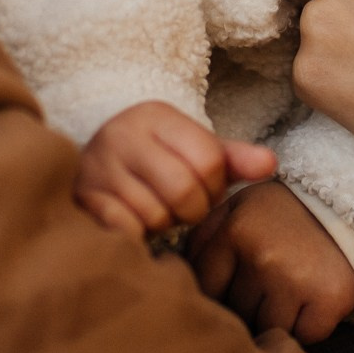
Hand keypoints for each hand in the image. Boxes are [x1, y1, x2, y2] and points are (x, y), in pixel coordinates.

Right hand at [74, 101, 277, 236]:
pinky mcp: (82, 199)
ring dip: (162, 224)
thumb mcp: (192, 150)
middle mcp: (123, 134)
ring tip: (153, 209)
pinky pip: (126, 231)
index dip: (215, 186)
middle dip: (192, 210)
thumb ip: (233, 158)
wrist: (88, 164)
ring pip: (155, 216)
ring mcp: (98, 167)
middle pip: (185, 191)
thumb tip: (271, 164)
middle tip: (182, 207)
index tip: (204, 189)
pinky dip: (137, 236)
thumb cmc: (153, 161)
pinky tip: (133, 222)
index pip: (210, 160)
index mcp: (156, 116)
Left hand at [188, 180, 353, 343]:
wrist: (353, 203)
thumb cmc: (283, 212)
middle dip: (248, 305)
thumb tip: (172, 274)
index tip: (234, 283)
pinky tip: (313, 298)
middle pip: (235, 314)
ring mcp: (294, 281)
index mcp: (233, 231)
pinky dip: (309, 325)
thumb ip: (203, 236)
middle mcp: (260, 257)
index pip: (205, 290)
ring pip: (267, 329)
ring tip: (290, 289)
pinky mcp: (326, 300)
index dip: (218, 292)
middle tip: (270, 281)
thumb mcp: (238, 207)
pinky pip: (304, 336)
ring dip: (277, 318)